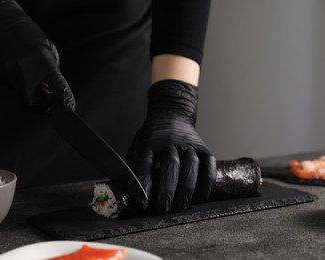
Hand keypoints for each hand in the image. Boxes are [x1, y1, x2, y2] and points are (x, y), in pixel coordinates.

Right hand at [0, 0, 74, 110]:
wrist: (2, 22)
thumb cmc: (30, 36)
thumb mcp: (49, 50)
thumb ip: (52, 72)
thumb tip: (52, 93)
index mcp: (44, 60)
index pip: (57, 84)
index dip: (64, 98)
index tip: (70, 109)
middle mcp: (26, 68)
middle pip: (32, 101)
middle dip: (39, 105)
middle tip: (45, 102)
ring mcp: (10, 72)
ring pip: (20, 97)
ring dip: (28, 95)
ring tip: (29, 78)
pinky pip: (11, 88)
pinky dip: (17, 85)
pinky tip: (16, 69)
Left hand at [126, 79, 215, 212]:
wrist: (172, 113)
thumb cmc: (151, 136)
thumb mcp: (137, 145)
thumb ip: (133, 165)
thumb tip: (125, 189)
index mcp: (149, 141)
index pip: (146, 163)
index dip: (144, 184)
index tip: (143, 203)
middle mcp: (170, 141)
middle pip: (171, 164)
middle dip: (168, 189)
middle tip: (163, 208)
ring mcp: (188, 143)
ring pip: (192, 165)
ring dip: (187, 188)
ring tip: (182, 206)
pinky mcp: (203, 147)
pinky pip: (209, 164)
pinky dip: (207, 182)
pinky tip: (201, 197)